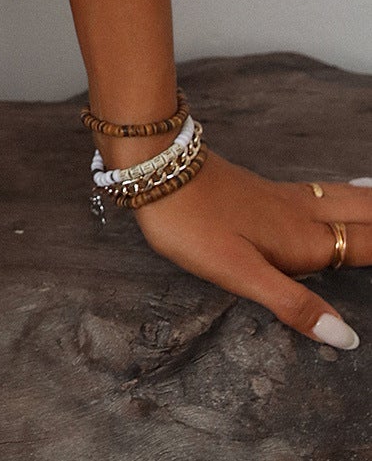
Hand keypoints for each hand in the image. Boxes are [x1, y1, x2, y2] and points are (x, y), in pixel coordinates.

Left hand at [127, 146, 370, 348]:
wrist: (155, 167)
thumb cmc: (192, 225)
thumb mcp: (238, 275)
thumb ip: (293, 304)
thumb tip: (348, 338)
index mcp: (303, 240)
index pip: (367, 247)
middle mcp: (301, 215)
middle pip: (363, 215)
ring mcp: (282, 199)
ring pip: (343, 199)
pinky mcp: (263, 190)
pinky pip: (321, 192)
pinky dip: (346, 194)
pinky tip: (338, 193)